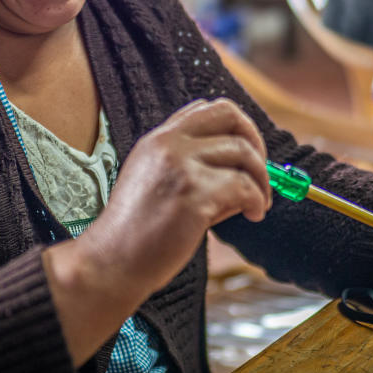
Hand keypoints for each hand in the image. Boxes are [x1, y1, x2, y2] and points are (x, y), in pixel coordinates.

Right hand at [43, 98, 270, 363]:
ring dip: (261, 179)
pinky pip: (244, 186)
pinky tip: (253, 215)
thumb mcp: (155, 182)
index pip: (207, 108)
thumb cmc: (137, 232)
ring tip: (258, 204)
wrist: (111, 263)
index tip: (244, 157)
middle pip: (230, 115)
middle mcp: (168, 144)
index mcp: (158, 139)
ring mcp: (180, 166)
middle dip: (256, 141)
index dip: (236, 128)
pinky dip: (257, 200)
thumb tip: (243, 170)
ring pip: (243, 152)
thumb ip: (190, 166)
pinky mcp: (193, 194)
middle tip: (260, 174)